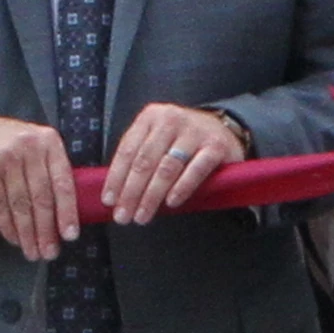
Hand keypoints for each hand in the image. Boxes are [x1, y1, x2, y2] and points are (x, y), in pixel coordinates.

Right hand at [0, 113, 75, 259]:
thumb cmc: (8, 145)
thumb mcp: (35, 147)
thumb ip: (51, 170)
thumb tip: (66, 213)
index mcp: (48, 141)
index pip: (63, 182)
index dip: (68, 212)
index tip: (70, 236)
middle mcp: (28, 147)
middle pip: (41, 197)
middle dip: (46, 230)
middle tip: (49, 252)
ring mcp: (4, 157)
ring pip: (20, 205)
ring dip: (28, 234)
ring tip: (32, 252)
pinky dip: (7, 226)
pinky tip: (14, 239)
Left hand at [102, 101, 247, 226]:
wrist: (224, 130)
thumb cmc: (182, 140)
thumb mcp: (157, 138)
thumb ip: (138, 157)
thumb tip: (115, 193)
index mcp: (151, 117)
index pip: (127, 149)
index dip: (116, 177)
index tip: (109, 201)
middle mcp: (171, 120)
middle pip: (145, 161)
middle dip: (131, 192)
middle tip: (123, 215)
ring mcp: (195, 132)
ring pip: (167, 168)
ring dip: (152, 196)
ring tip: (142, 215)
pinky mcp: (216, 146)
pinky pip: (195, 170)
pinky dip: (181, 188)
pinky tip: (171, 203)